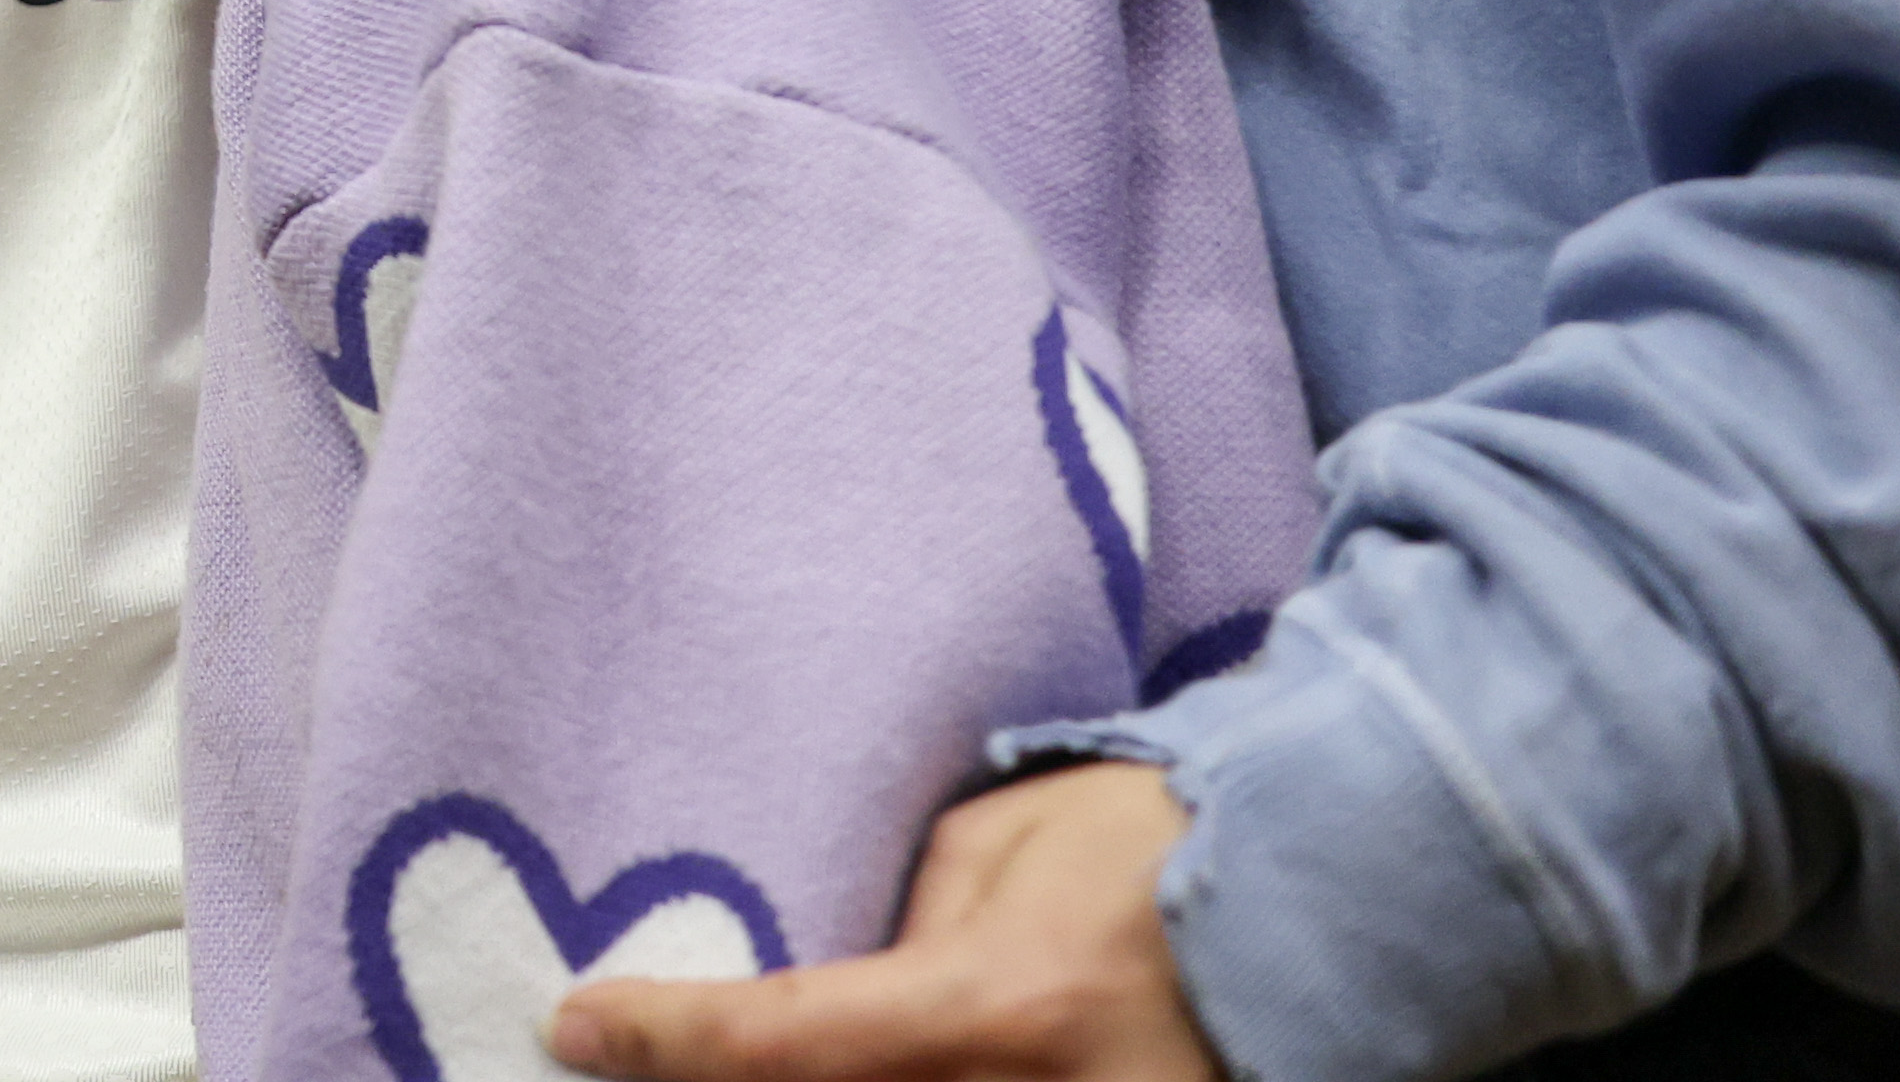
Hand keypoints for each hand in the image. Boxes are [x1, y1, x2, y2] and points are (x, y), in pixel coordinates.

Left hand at [554, 763, 1215, 1081]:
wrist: (1322, 898)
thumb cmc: (1149, 840)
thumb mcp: (995, 845)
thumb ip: (898, 930)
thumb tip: (818, 993)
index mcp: (996, 1003)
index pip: (786, 1043)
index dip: (665, 1039)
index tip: (577, 1025)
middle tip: (621, 1053)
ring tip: (720, 1061)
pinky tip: (855, 1072)